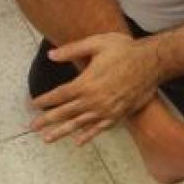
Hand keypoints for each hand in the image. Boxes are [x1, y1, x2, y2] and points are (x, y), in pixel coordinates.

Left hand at [30, 33, 158, 144]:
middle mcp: (94, 100)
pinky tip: (79, 141)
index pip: (59, 95)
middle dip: (46, 119)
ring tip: (47, 139)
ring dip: (62, 131)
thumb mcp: (96, 43)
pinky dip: (88, 135)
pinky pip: (99, 128)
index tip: (32, 104)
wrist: (152, 62)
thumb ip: (72, 50)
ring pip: (79, 124)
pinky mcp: (118, 114)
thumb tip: (51, 55)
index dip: (44, 100)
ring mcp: (106, 110)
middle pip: (65, 112)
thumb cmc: (124, 50)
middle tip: (31, 126)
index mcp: (86, 82)